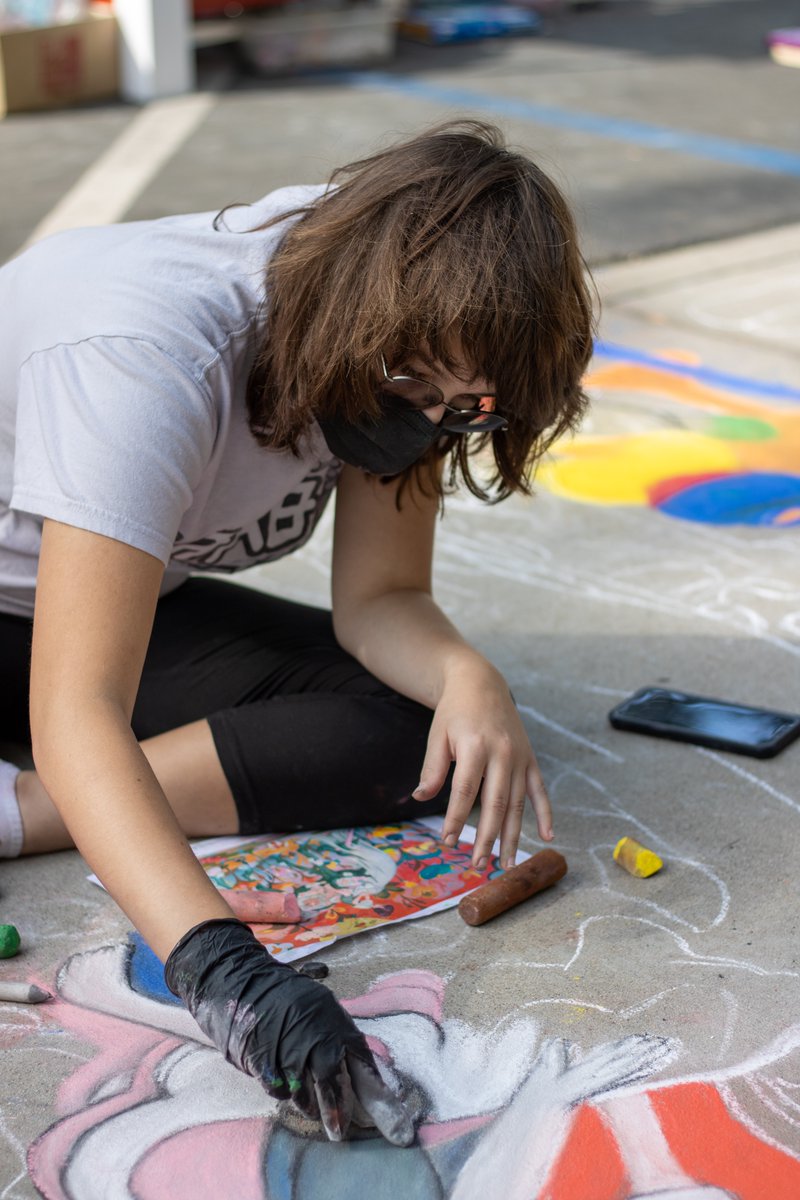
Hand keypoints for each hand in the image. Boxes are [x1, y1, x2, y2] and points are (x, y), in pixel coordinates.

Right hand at [164, 919, 413, 1145]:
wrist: (242, 981)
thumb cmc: (284, 994)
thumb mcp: (318, 1004)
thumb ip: (337, 1031)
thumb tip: (360, 1059)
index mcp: (329, 1016)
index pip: (357, 1050)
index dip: (370, 1075)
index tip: (383, 1096)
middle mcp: (311, 1033)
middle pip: (327, 1079)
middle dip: (333, 1107)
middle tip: (337, 1130)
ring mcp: (285, 1046)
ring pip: (300, 1089)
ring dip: (306, 1103)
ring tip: (309, 1110)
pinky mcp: (261, 1057)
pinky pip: (276, 1087)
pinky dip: (281, 1092)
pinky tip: (284, 1091)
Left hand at [412, 661, 552, 869]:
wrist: (481, 683)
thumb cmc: (454, 712)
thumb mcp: (437, 735)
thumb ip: (433, 768)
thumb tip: (421, 798)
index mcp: (475, 746)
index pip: (465, 791)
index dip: (457, 819)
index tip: (448, 841)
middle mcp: (503, 753)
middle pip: (496, 803)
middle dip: (487, 837)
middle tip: (477, 864)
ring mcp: (520, 757)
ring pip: (518, 803)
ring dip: (513, 835)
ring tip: (506, 863)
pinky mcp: (531, 758)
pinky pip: (540, 790)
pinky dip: (545, 814)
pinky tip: (547, 836)